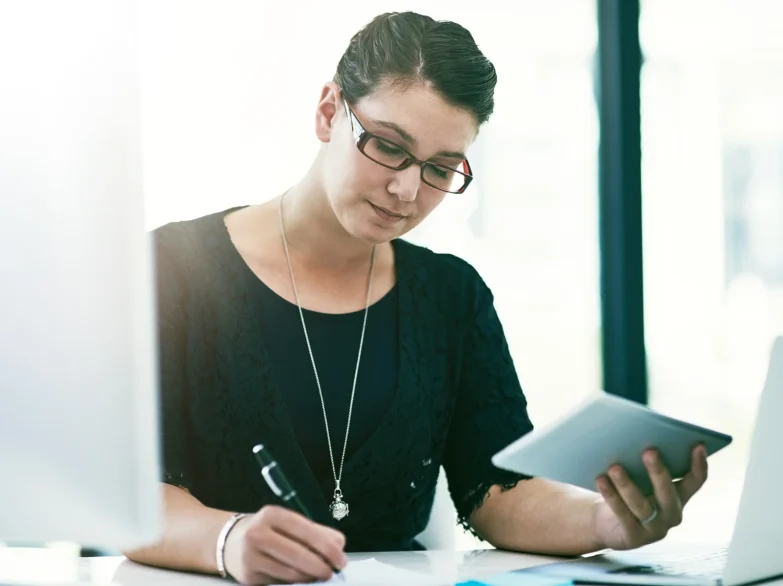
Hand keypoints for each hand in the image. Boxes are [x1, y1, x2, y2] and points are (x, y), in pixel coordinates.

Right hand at [223, 505, 346, 584]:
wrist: (229, 541)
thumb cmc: (268, 531)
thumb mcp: (287, 523)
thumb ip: (315, 531)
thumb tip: (339, 544)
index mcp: (272, 515)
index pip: (305, 530)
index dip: (327, 547)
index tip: (341, 559)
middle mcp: (258, 534)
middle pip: (298, 554)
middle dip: (321, 566)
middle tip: (333, 572)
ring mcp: (251, 556)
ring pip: (291, 573)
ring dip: (310, 577)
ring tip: (320, 575)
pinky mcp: (249, 576)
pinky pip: (280, 583)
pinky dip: (296, 583)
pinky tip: (303, 579)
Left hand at [591, 444, 708, 550]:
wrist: (607, 523)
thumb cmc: (628, 492)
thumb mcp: (641, 478)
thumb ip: (645, 463)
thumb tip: (636, 432)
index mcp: (678, 496)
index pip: (695, 481)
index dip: (699, 465)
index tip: (698, 445)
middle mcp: (671, 514)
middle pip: (668, 493)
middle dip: (659, 472)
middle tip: (649, 451)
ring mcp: (654, 529)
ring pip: (642, 505)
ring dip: (628, 485)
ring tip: (615, 467)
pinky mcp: (634, 537)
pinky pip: (623, 515)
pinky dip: (612, 496)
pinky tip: (601, 480)